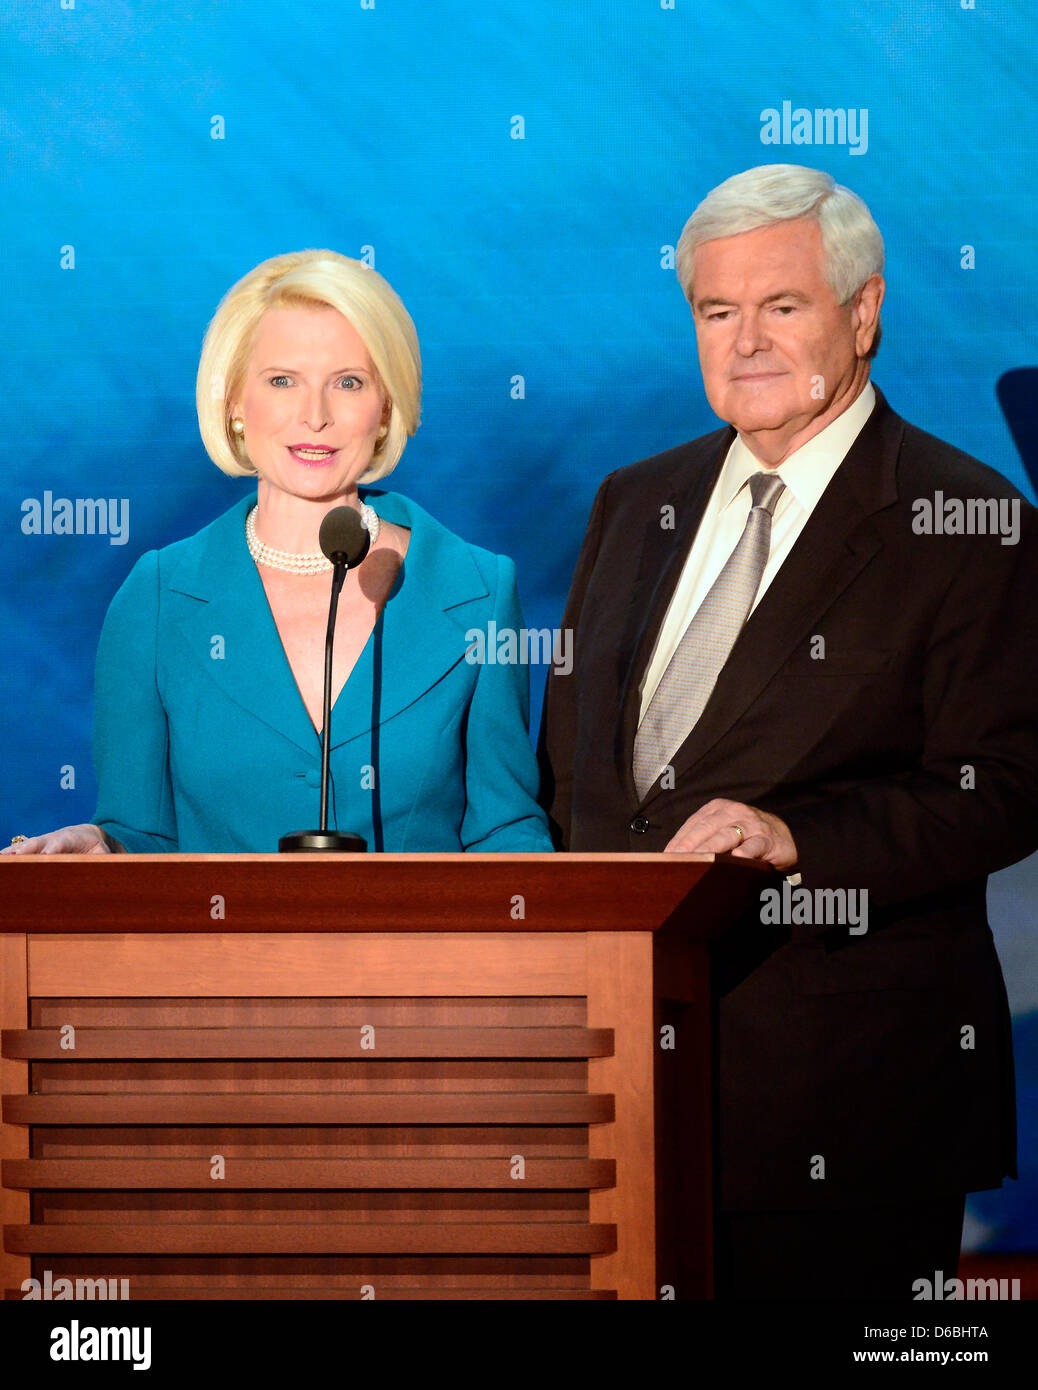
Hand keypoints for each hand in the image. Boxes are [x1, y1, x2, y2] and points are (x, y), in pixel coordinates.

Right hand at [1, 824, 121, 855]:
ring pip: (25, 845)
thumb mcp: (103, 854)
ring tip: (2, 860)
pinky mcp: (35, 847)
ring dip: (13, 853)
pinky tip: (1, 862)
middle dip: (27, 849)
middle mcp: (53, 837)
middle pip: (39, 842)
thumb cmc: (96, 847)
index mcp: (72, 838)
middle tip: (16, 857)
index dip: (54, 848)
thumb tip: (102, 871)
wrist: (87, 834)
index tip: (46, 855)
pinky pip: (20, 850)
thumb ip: (101, 861)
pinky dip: (9, 855)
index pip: (61, 842)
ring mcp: (43, 841)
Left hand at [663, 798, 797, 870]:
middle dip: (690, 844)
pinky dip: (746, 851)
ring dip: (712, 847)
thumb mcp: (722, 831)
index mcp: (717, 808)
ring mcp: (751, 824)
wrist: (783, 836)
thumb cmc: (745, 836)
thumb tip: (673, 856)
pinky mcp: (767, 838)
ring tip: (699, 859)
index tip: (666, 855)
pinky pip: (755, 845)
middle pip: (707, 827)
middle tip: (676, 859)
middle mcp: (733, 812)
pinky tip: (738, 857)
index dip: (679, 840)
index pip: (694, 823)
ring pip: (728, 835)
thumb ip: (702, 838)